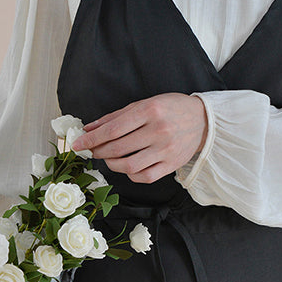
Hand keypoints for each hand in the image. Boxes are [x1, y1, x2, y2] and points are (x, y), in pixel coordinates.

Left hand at [70, 93, 207, 183]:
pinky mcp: (171, 165)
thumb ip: (115, 117)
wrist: (202, 121)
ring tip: (109, 158)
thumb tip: (89, 128)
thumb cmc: (170, 109)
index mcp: (149, 111)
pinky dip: (130, 175)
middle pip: (118, 148)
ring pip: (129, 166)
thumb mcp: (143, 104)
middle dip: (99, 151)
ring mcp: (165, 150)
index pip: (113, 129)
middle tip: (92, 151)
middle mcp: (158, 131)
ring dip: (112, 164)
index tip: (79, 144)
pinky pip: (144, 177)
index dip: (92, 139)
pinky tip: (127, 167)